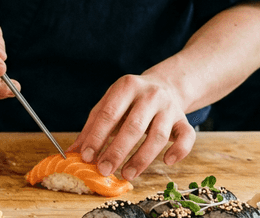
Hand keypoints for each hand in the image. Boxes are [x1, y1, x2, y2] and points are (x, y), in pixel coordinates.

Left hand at [66, 74, 195, 181]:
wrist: (165, 85)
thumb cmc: (129, 101)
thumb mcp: (108, 105)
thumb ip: (91, 128)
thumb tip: (72, 153)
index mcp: (127, 86)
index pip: (109, 113)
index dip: (97, 137)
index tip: (86, 157)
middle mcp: (151, 95)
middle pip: (134, 126)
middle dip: (117, 151)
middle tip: (104, 170)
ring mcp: (169, 108)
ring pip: (158, 136)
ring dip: (142, 159)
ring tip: (127, 174)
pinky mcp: (184, 120)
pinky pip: (187, 137)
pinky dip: (179, 151)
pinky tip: (167, 162)